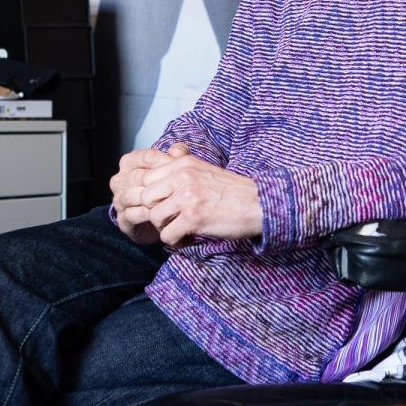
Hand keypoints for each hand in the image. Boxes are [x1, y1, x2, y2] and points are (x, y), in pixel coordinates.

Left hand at [111, 144, 260, 246]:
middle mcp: (182, 177)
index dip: (153, 196)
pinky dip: (176, 241)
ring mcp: (187, 197)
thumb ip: (180, 172)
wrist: (259, 203)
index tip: (166, 205)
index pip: (146, 179)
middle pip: (146, 199)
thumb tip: (154, 183)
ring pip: (154, 218)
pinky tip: (189, 238)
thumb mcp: (203, 170)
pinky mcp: (193, 218)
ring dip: (166, 228)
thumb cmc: (233, 191)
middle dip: (156, 212)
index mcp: (182, 163)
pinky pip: (167, 235)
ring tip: (181, 229)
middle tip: (171, 219)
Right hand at [112, 144, 184, 242]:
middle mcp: (120, 180)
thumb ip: (177, 156)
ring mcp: (118, 200)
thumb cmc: (165, 190)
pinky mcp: (122, 219)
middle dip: (162, 183)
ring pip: (134, 196)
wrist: (161, 219)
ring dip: (154, 200)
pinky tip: (165, 215)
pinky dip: (150, 215)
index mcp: (129, 162)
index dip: (168, 163)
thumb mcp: (174, 170)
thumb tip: (178, 150)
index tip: (184, 171)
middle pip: (140, 177)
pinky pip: (133, 215)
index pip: (148, 157)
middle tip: (181, 189)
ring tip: (173, 203)